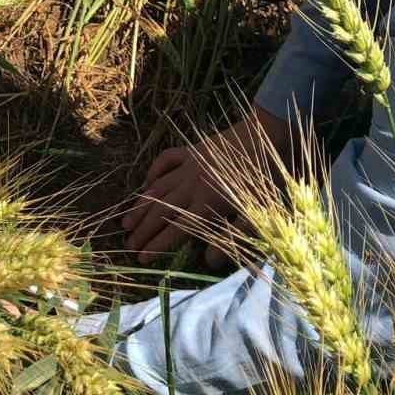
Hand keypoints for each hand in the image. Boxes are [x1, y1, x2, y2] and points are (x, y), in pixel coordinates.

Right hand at [122, 106, 296, 267]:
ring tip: (126, 222)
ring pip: (158, 189)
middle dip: (143, 231)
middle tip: (127, 245)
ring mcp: (190, 165)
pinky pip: (166, 160)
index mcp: (209, 203)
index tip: (141, 258)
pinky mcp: (193, 150)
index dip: (157, 246)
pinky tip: (146, 182)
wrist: (269, 133)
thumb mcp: (256, 213)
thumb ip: (231, 238)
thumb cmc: (268, 177)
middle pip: (161, 212)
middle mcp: (193, 185)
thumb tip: (207, 261)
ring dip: (141, 206)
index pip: (175, 230)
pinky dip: (153, 171)